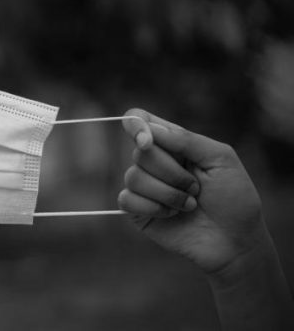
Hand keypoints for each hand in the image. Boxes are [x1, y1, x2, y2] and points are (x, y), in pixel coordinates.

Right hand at [117, 109, 267, 274]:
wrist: (234, 240)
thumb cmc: (234, 198)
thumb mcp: (221, 159)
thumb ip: (187, 139)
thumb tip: (150, 130)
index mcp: (174, 144)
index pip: (140, 120)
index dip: (136, 125)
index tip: (147, 141)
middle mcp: (155, 162)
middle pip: (139, 152)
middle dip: (171, 172)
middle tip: (196, 187)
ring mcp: (144, 186)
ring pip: (133, 177)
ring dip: (167, 193)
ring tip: (189, 204)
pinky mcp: (136, 210)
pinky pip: (127, 199)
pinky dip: (153, 208)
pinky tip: (171, 215)